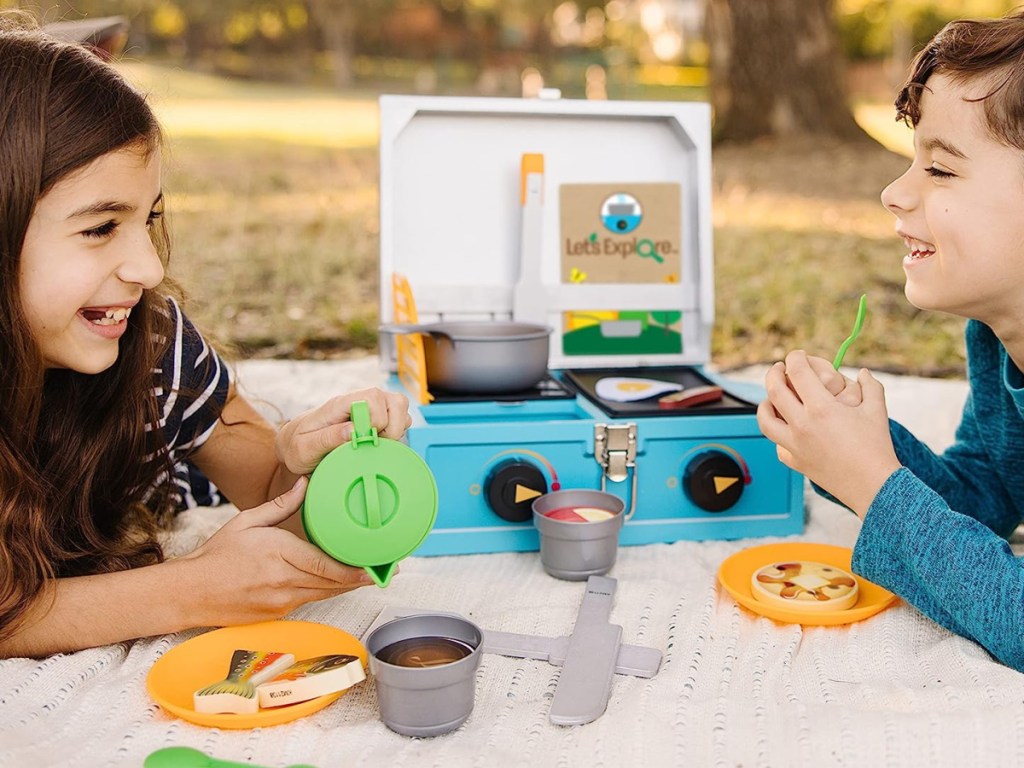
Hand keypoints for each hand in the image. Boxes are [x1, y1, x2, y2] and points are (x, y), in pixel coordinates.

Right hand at [178, 477, 374, 625]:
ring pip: (324, 595)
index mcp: (279, 555)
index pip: (325, 566)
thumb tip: (305, 484)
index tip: (374, 566)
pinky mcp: (278, 613)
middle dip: (359, 578)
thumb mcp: (247, 521)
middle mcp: (284, 582)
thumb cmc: (217, 555)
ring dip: (346, 587)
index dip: (354, 570)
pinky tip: (336, 583)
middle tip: (384, 570)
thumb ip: (281, 506)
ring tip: (368, 576)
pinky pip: (309, 601)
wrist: (190, 592)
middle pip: (331, 583)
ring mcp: (281, 601)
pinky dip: (325, 592)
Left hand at [275, 387, 411, 474]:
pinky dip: (396, 431)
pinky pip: (399, 418)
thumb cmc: (296, 447)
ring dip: (396, 428)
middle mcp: (357, 402)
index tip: (364, 439)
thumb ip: (327, 438)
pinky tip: (380, 443)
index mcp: (339, 404)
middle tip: (376, 443)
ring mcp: (368, 409)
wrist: (292, 447)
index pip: (372, 397)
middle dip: (393, 426)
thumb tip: (353, 431)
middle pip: (394, 399)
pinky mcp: (374, 418)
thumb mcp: (304, 447)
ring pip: (400, 406)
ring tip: (379, 443)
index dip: (377, 419)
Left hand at [757, 350, 899, 516]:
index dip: (795, 357)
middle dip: (773, 373)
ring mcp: (794, 445)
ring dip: (765, 404)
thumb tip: (863, 372)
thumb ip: (870, 386)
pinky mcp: (794, 462)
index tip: (798, 355)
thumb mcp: (877, 410)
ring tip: (772, 397)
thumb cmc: (877, 447)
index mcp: (821, 408)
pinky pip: (777, 444)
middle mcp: (802, 425)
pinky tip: (787, 428)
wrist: (873, 486)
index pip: (797, 372)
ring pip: (764, 419)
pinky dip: (778, 433)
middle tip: (779, 367)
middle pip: (774, 390)